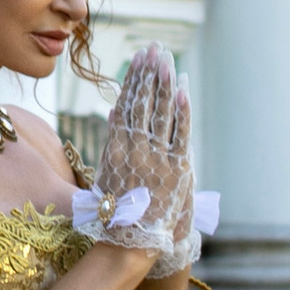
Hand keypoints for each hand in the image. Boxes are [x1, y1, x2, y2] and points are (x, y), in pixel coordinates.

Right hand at [75, 44, 199, 264]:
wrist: (131, 240)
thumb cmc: (117, 211)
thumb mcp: (108, 172)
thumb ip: (113, 142)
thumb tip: (114, 114)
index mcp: (115, 147)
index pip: (126, 105)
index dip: (133, 80)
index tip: (139, 59)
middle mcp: (134, 148)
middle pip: (142, 102)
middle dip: (149, 73)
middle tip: (154, 48)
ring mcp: (155, 157)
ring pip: (159, 112)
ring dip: (164, 83)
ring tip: (166, 58)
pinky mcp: (175, 168)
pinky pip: (179, 133)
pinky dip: (181, 110)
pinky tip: (182, 89)